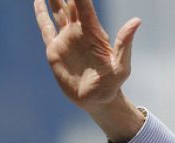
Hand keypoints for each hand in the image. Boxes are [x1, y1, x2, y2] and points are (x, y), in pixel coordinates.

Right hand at [34, 0, 144, 142]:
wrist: (97, 101)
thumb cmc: (112, 85)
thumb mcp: (121, 66)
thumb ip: (125, 44)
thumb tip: (136, 21)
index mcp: (93, 32)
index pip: (84, 6)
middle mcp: (78, 31)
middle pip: (69, 4)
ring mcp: (66, 39)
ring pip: (57, 11)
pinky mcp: (54, 50)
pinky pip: (46, 28)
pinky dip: (41, 14)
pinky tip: (37, 1)